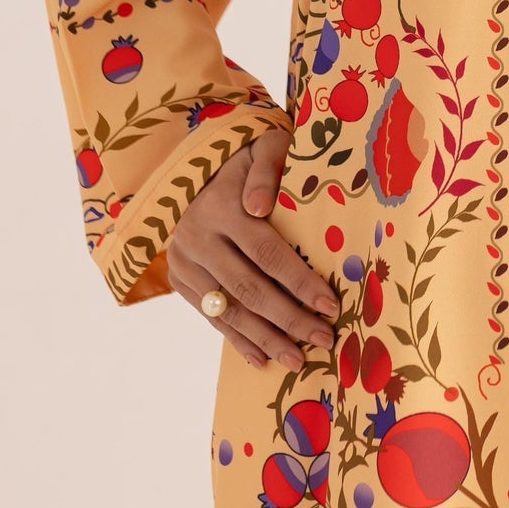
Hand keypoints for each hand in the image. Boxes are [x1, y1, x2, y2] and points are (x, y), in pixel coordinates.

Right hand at [164, 128, 339, 369]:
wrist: (191, 167)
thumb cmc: (243, 159)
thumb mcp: (261, 147)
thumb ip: (266, 170)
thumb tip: (260, 205)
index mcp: (221, 207)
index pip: (266, 253)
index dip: (299, 281)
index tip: (330, 305)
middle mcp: (197, 239)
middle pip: (248, 288)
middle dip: (288, 319)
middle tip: (323, 339)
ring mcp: (184, 262)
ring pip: (228, 308)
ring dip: (265, 339)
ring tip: (297, 359)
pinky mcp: (178, 279)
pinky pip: (210, 316)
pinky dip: (237, 339)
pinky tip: (262, 358)